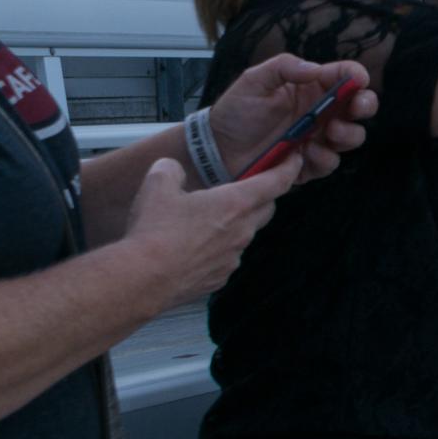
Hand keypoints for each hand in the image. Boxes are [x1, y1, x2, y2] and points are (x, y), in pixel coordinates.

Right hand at [123, 156, 299, 307]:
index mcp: (235, 204)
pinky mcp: (220, 277)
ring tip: (205, 220)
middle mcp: (242, 231)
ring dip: (235, 224)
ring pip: (245, 234)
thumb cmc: (154, 233)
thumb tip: (174, 169)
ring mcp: (233, 257)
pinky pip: (228, 257)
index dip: (289, 167)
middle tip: (246, 187)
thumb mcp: (158, 185)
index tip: (294, 158)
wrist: (143, 280)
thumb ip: (172, 169)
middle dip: (262, 196)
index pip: (277, 182)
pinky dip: (218, 248)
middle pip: (266, 207)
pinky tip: (194, 247)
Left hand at [207, 55, 375, 183]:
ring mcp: (318, 139)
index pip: (345, 76)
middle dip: (365, 105)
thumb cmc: (236, 110)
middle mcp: (321, 112)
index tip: (358, 81)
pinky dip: (324, 158)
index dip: (357, 76)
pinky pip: (330, 162)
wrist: (216, 149)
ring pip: (352, 136)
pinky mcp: (310, 164)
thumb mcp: (254, 80)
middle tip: (356, 108)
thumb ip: (284, 67)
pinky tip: (306, 153)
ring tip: (329, 132)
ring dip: (348, 134)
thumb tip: (317, 69)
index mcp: (312, 87)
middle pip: (359, 107)